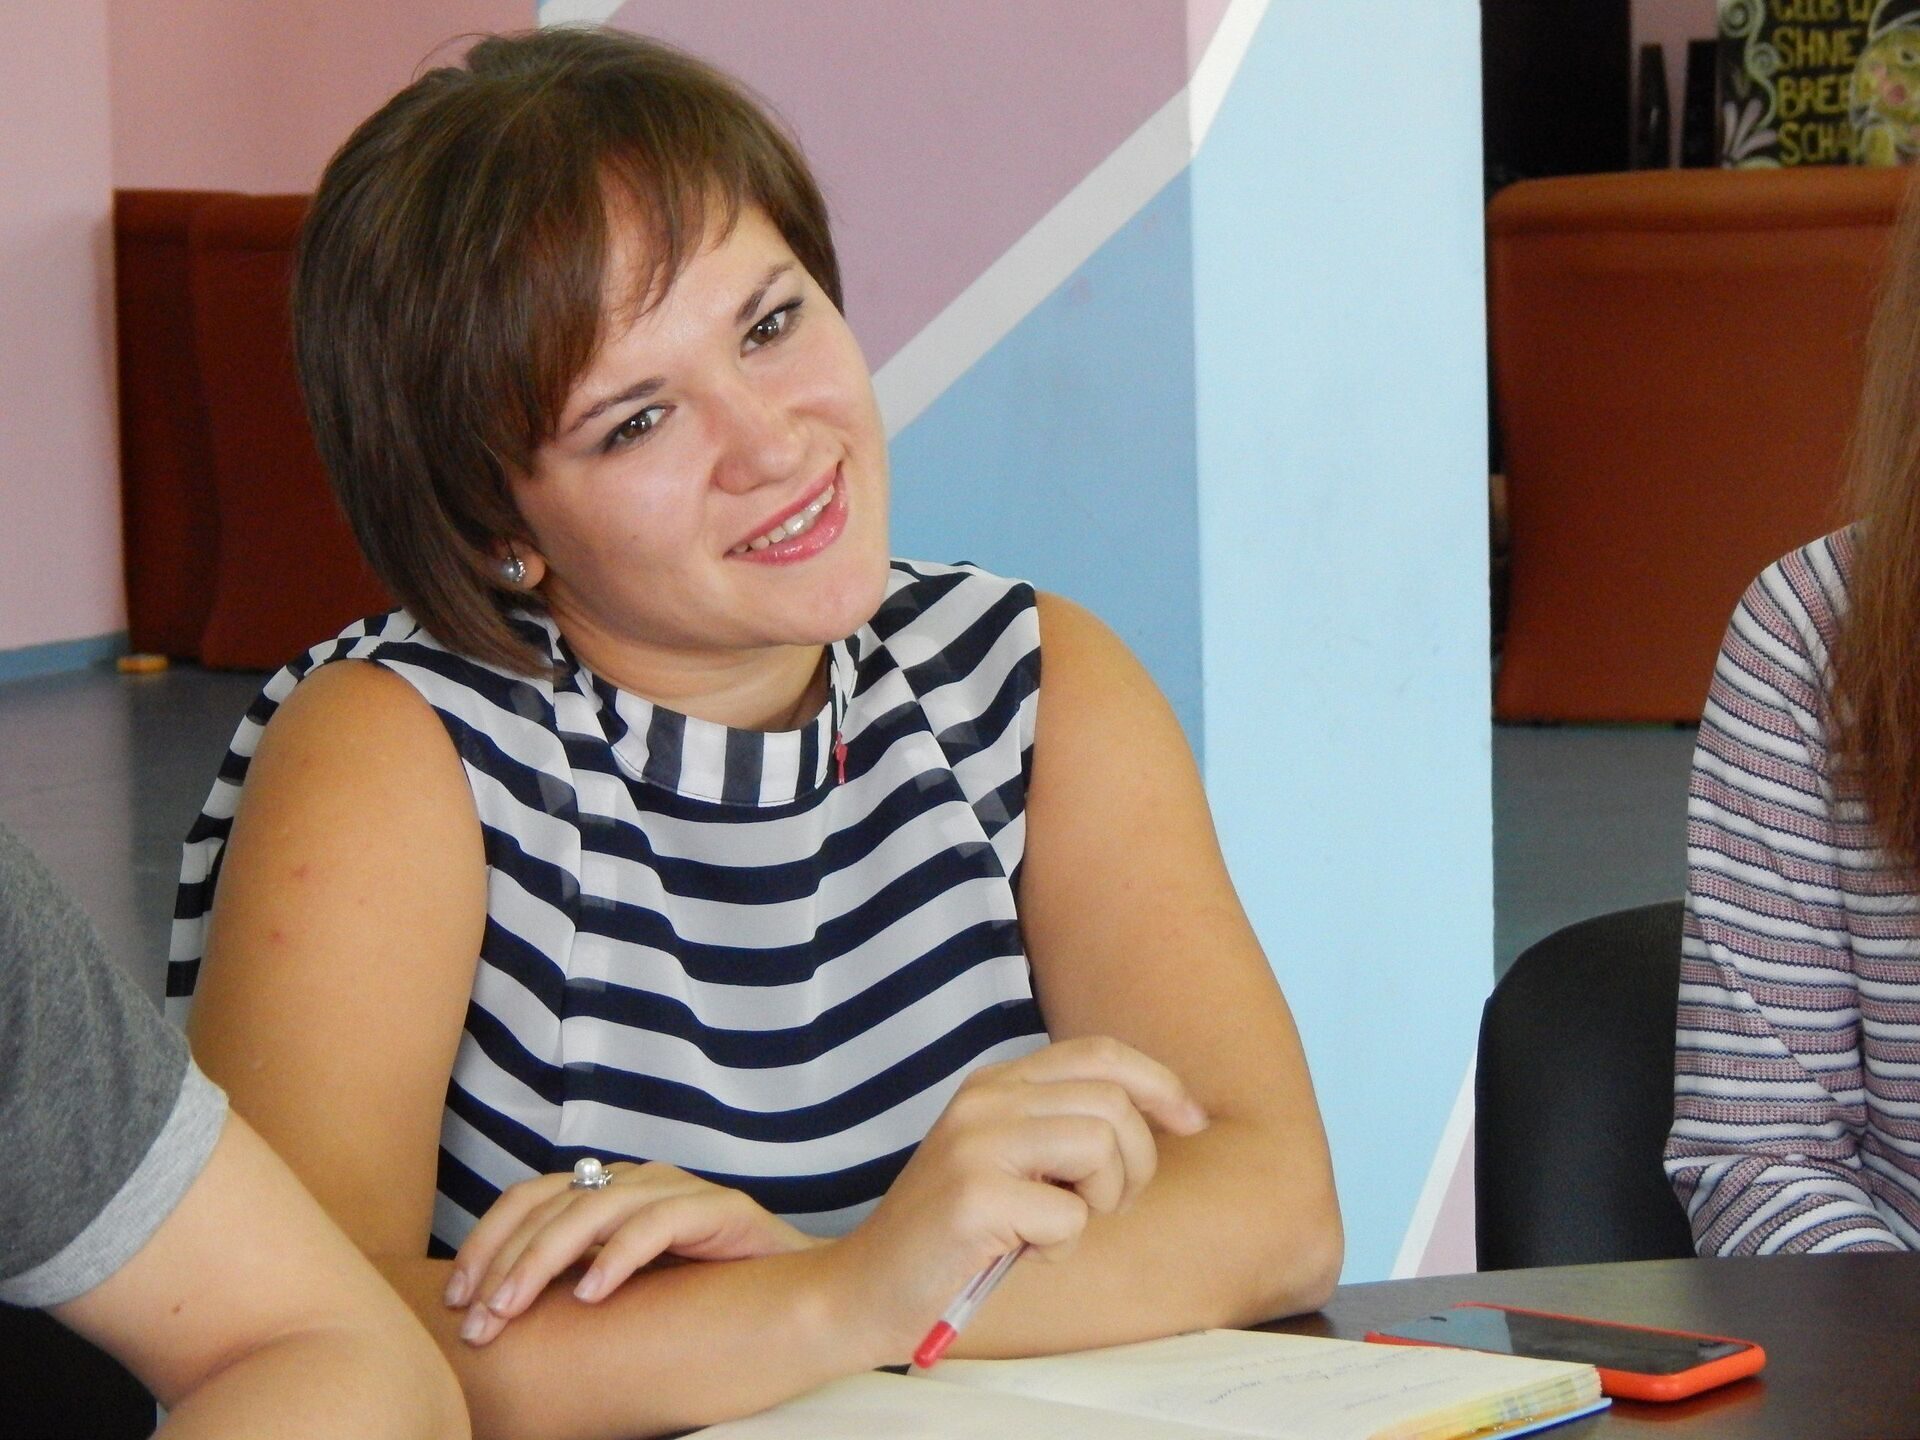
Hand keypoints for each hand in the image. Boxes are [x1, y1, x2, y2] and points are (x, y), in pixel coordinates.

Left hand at [444, 1161, 818, 1344]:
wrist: (799, 1290)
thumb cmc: (704, 1292)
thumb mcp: (622, 1283)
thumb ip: (575, 1277)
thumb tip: (495, 1311)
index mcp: (609, 1190)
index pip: (529, 1198)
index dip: (487, 1242)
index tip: (457, 1298)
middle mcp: (637, 1179)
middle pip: (552, 1203)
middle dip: (504, 1262)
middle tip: (478, 1320)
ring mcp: (677, 1190)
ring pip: (594, 1209)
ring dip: (543, 1261)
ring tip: (513, 1308)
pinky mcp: (717, 1209)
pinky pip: (657, 1224)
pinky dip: (617, 1257)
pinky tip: (590, 1295)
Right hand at [830, 1035, 1206, 1362]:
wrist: (865, 1288)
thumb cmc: (955, 1233)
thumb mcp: (1011, 1160)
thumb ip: (1066, 1126)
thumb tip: (1169, 1114)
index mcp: (996, 1084)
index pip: (1098, 1054)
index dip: (1158, 1082)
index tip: (1192, 1123)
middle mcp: (984, 1100)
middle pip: (1113, 1104)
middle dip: (1134, 1164)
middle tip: (1102, 1205)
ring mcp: (975, 1143)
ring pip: (1100, 1146)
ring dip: (1101, 1200)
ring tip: (1058, 1226)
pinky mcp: (973, 1196)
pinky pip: (1069, 1215)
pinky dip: (1061, 1245)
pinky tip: (1021, 1252)